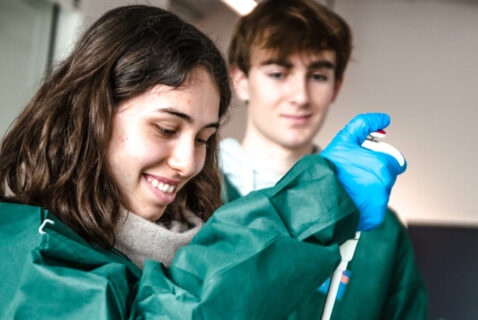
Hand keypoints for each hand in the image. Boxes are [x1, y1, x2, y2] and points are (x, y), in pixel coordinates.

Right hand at [320, 113, 405, 230]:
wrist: (316, 195)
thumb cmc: (329, 167)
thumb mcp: (344, 139)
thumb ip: (365, 124)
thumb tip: (385, 119)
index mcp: (382, 165)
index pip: (396, 162)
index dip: (380, 159)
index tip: (365, 162)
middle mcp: (385, 185)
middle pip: (388, 177)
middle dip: (375, 174)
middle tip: (354, 174)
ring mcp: (380, 203)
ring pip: (382, 192)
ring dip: (370, 189)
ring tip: (350, 187)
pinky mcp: (375, 218)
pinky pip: (375, 208)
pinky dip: (366, 205)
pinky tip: (351, 200)